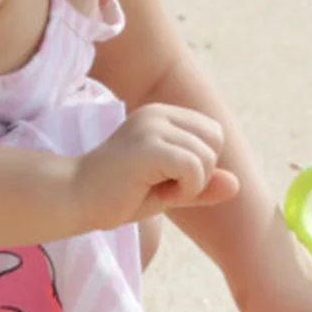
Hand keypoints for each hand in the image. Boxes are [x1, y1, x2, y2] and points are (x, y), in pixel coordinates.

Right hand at [74, 104, 239, 229]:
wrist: (73, 199)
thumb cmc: (119, 195)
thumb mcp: (171, 190)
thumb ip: (203, 185)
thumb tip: (238, 184)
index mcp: (163, 115)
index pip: (213, 133)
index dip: (201, 164)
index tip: (168, 177)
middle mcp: (158, 113)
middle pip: (215, 141)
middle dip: (200, 172)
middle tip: (163, 184)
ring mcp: (151, 126)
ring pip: (207, 157)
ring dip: (189, 185)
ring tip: (153, 187)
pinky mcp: (148, 146)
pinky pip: (194, 169)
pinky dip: (185, 189)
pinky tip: (156, 192)